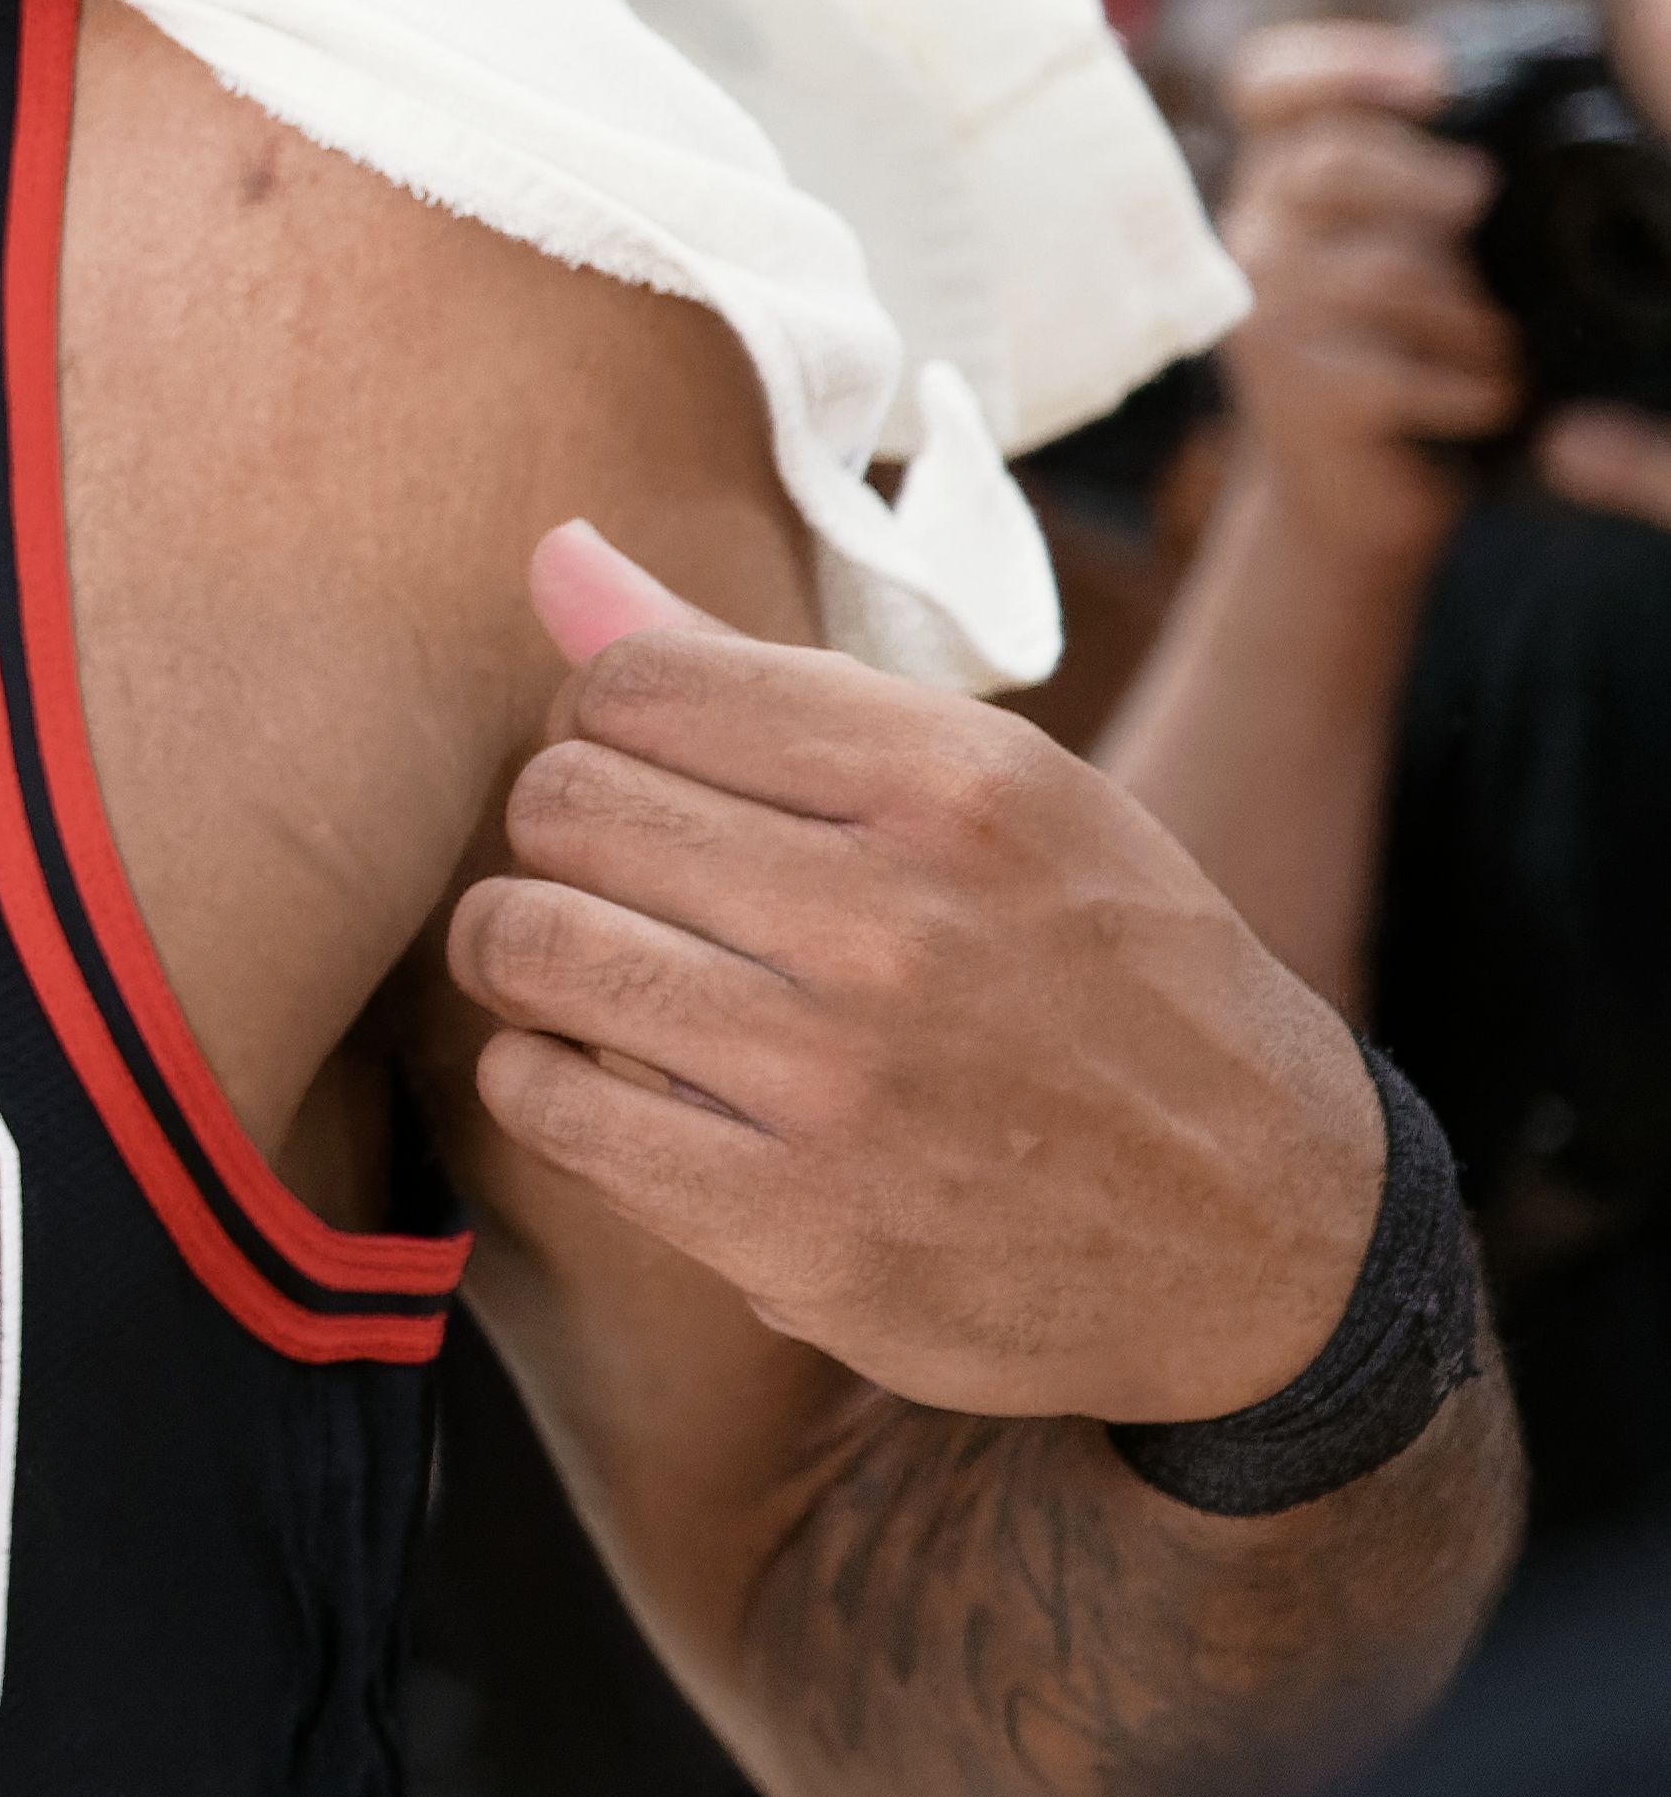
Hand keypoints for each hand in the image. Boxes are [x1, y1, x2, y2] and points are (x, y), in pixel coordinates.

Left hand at [446, 523, 1382, 1427]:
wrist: (1274, 1240)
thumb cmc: (1109, 985)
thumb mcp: (1001, 798)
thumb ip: (762, 681)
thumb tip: (556, 556)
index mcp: (960, 788)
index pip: (634, 681)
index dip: (607, 722)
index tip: (654, 773)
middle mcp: (898, 924)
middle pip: (563, 803)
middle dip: (561, 833)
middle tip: (620, 877)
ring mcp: (841, 1085)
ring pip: (526, 944)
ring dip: (522, 949)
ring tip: (587, 964)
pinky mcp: (790, 1229)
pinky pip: (542, 1102)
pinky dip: (539, 1079)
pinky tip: (610, 1079)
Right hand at [1202, 19, 1670, 550]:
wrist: (1347, 495)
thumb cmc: (1399, 361)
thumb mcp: (1402, 255)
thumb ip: (1421, 192)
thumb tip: (1495, 159)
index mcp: (1280, 190)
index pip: (1267, 86)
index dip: (1342, 63)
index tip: (1436, 81)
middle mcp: (1253, 243)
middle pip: (1328, 165)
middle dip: (1427, 179)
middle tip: (1483, 200)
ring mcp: (1264, 322)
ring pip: (1386, 275)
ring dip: (1475, 316)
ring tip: (1503, 346)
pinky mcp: (1297, 396)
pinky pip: (1409, 372)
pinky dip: (1477, 388)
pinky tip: (1491, 399)